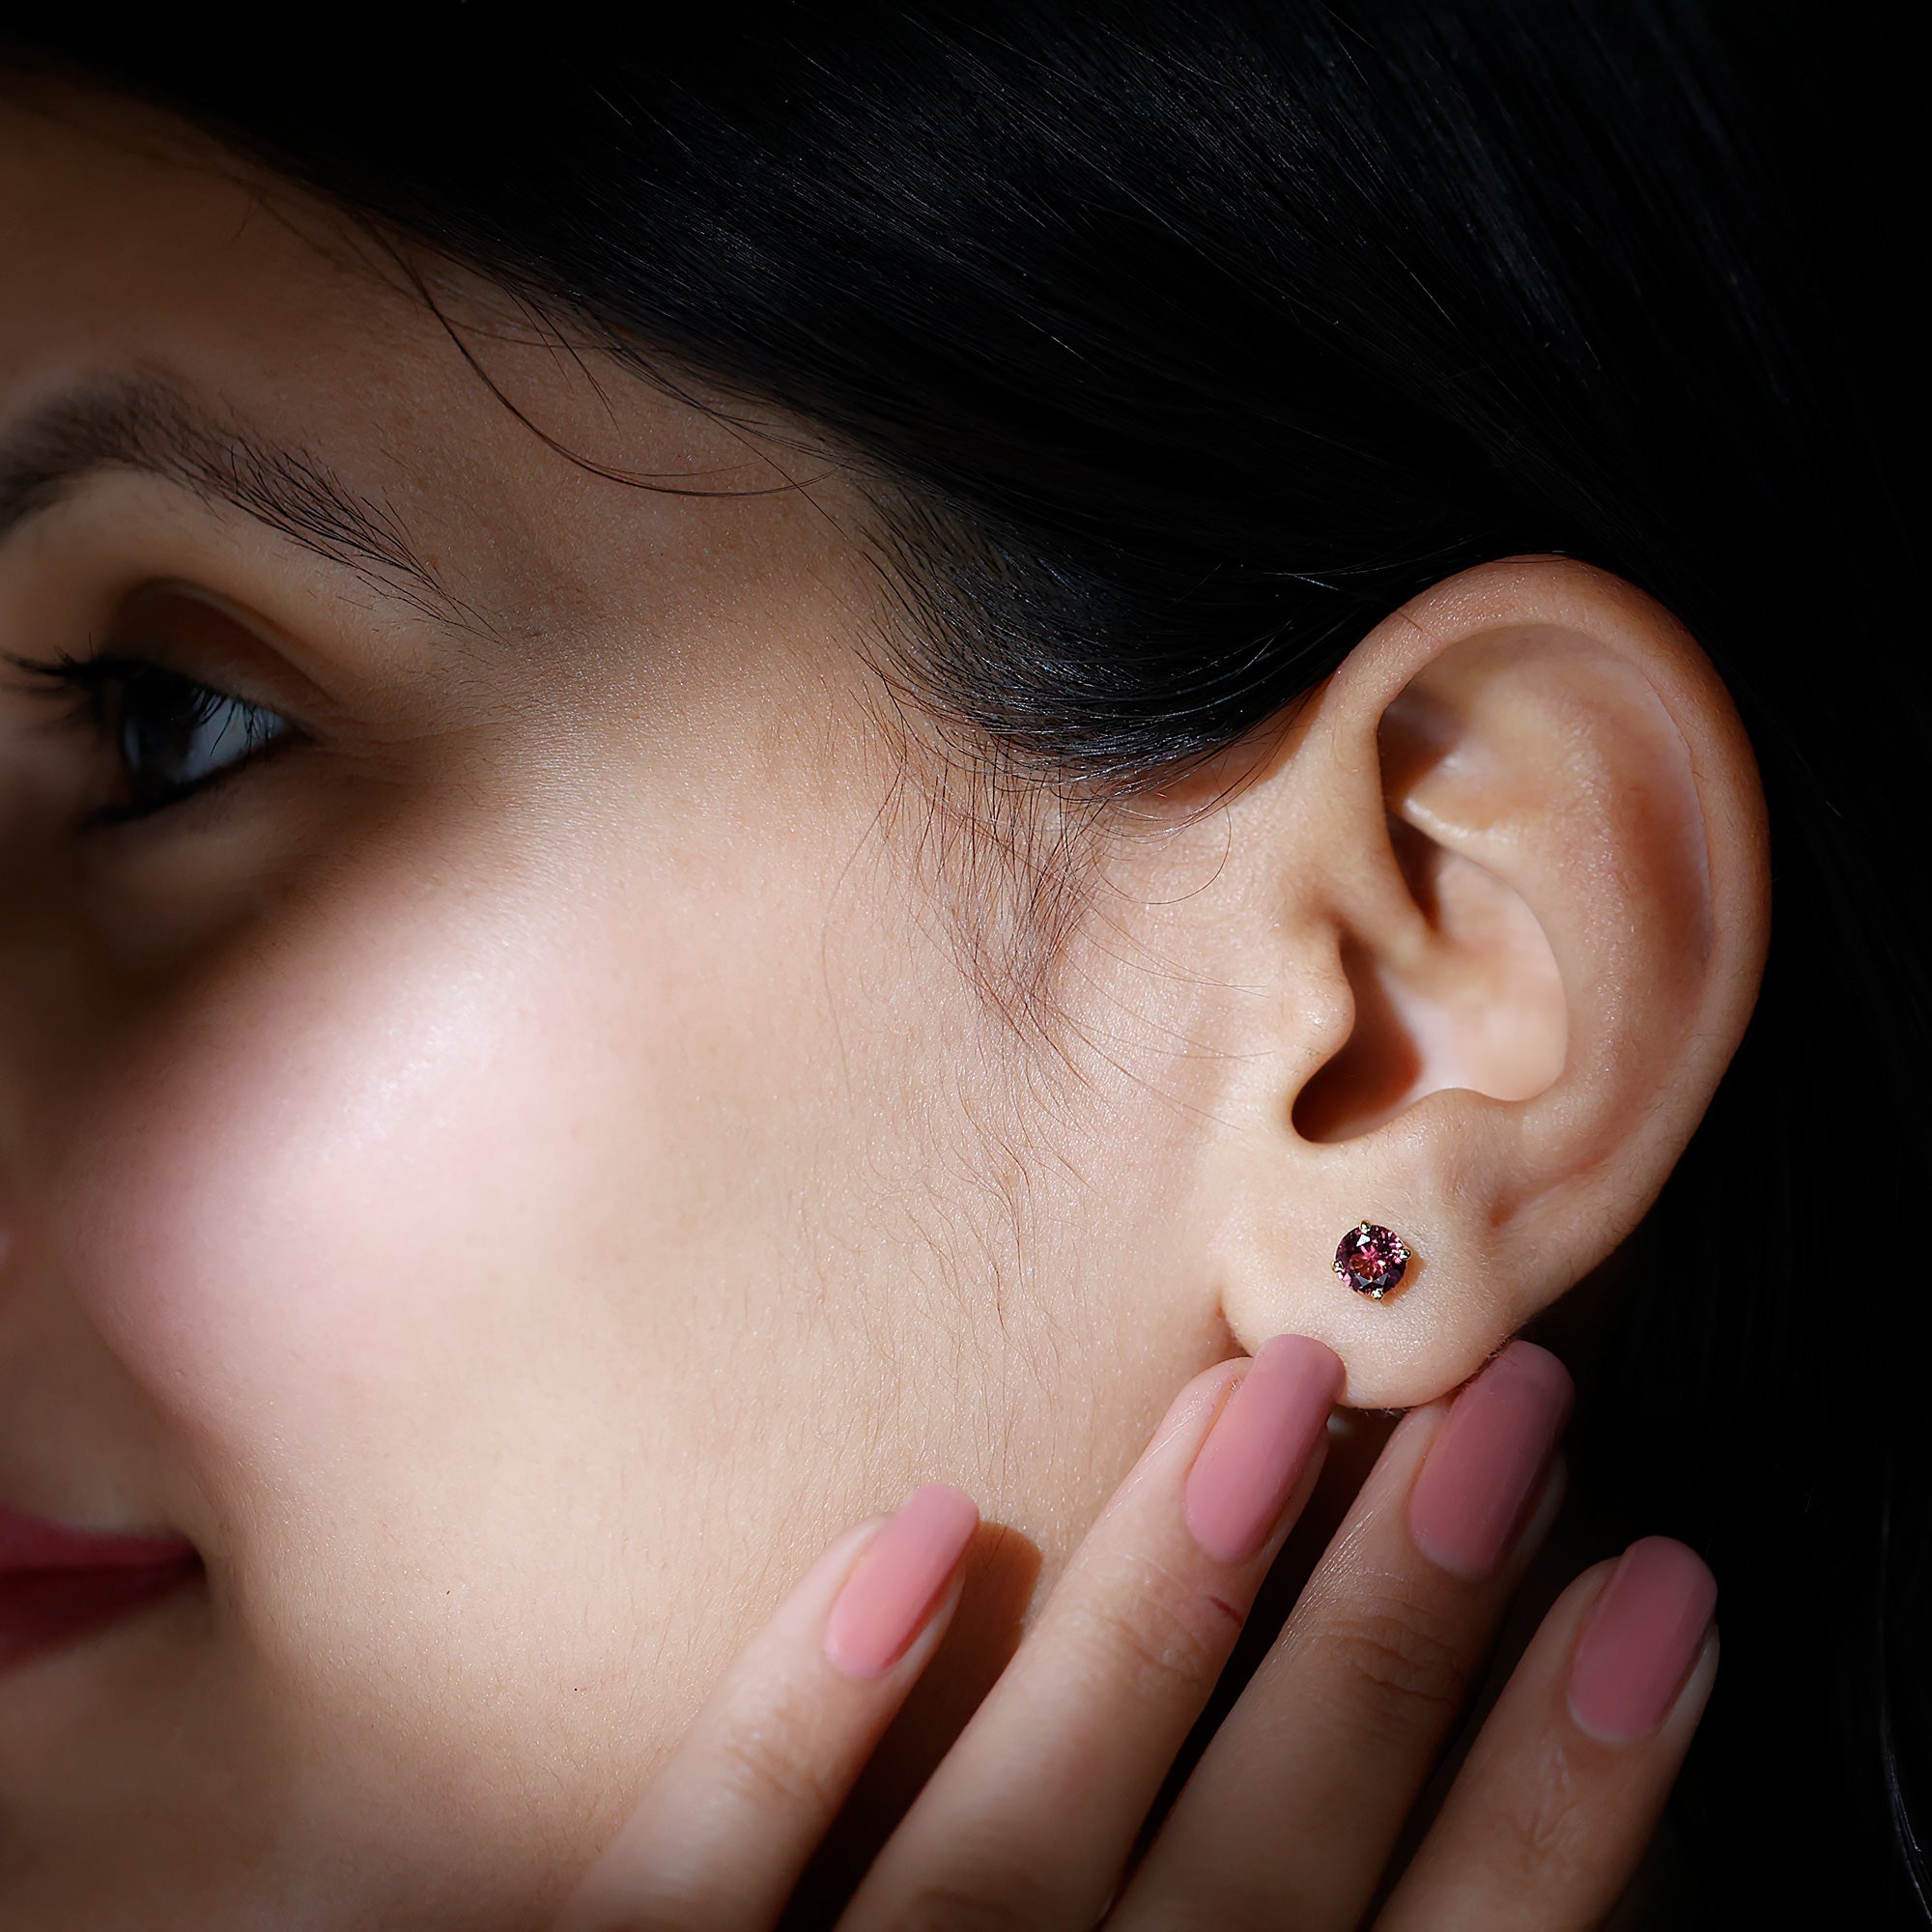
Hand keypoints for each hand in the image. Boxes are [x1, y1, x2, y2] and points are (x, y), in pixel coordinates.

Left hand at [553, 1337, 1716, 1930]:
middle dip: (1396, 1640)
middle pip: (1253, 1872)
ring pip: (1011, 1839)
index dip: (1556, 1800)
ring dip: (1152, 1613)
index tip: (1658, 1591)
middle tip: (1512, 1406)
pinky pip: (694, 1880)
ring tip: (1261, 1392)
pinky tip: (917, 1530)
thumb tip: (1431, 1870)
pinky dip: (802, 1721)